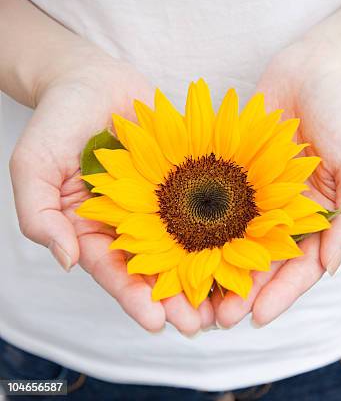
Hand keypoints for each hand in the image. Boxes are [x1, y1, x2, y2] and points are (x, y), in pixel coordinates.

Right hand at [9, 53, 213, 334]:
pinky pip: (204, 210)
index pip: (112, 270)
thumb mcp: (34, 164)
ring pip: (183, 248)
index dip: (133, 297)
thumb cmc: (59, 118)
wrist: (94, 80)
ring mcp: (158, 205)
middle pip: (153, 270)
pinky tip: (242, 253)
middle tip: (199, 324)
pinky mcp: (184, 184)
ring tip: (225, 303)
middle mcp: (128, 224)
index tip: (156, 322)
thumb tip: (65, 260)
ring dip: (203, 277)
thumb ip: (39, 213)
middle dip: (175, 299)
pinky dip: (221, 234)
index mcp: (91, 228)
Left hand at [213, 39, 340, 327]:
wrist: (316, 67)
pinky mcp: (236, 174)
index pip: (302, 267)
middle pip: (265, 263)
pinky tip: (181, 248)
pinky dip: (202, 229)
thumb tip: (330, 267)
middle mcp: (289, 214)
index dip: (281, 295)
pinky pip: (218, 206)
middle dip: (244, 292)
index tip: (257, 318)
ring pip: (237, 242)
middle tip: (217, 319)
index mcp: (321, 219)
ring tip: (195, 297)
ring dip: (218, 270)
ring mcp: (261, 196)